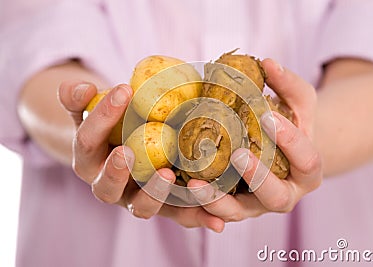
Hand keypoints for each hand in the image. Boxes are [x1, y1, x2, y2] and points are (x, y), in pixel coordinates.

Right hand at [58, 81, 224, 231]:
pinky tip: (215, 219)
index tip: (123, 89)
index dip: (101, 117)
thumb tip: (80, 88)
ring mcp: (137, 199)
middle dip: (114, 171)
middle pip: (106, 187)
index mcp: (89, 161)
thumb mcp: (92, 110)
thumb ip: (79, 98)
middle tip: (126, 151)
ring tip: (168, 175)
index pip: (87, 141)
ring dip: (154, 194)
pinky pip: (178, 216)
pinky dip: (196, 218)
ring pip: (141, 207)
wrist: (124, 148)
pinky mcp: (165, 207)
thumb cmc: (111, 127)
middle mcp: (109, 186)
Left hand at [186, 59, 322, 221]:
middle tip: (238, 155)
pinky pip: (215, 212)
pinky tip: (181, 190)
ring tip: (195, 184)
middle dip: (258, 178)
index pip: (307, 160)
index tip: (267, 116)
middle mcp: (285, 194)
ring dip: (218, 202)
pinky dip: (198, 206)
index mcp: (308, 171)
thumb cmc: (291, 122)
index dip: (290, 140)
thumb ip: (288, 83)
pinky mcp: (232, 204)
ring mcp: (256, 204)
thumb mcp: (299, 101)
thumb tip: (267, 63)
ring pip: (240, 212)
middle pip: (277, 197)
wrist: (281, 148)